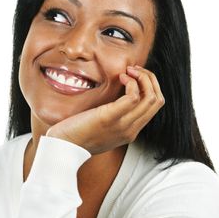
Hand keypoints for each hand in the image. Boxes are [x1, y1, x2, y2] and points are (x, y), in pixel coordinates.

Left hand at [45, 65, 164, 154]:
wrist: (60, 148)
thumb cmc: (74, 135)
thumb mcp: (99, 128)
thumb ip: (111, 117)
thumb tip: (113, 98)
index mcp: (129, 132)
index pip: (153, 107)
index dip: (149, 86)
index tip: (134, 75)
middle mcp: (130, 130)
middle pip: (157, 100)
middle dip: (150, 79)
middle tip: (134, 69)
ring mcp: (122, 125)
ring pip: (151, 98)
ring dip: (143, 77)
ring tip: (129, 70)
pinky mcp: (109, 118)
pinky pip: (133, 97)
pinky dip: (131, 82)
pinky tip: (120, 77)